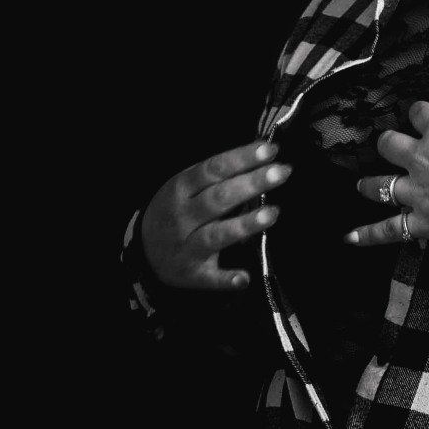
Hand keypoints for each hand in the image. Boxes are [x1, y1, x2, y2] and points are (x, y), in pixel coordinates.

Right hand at [141, 137, 289, 291]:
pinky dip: (227, 278)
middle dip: (251, 184)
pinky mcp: (193, 273)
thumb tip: (260, 157)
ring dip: (244, 225)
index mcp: (180, 188)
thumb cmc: (174, 211)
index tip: (269, 150)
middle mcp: (182, 216)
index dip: (242, 158)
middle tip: (282, 172)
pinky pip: (211, 277)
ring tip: (273, 213)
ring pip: (216, 235)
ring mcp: (186, 246)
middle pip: (218, 198)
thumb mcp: (184, 187)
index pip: (213, 169)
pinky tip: (245, 277)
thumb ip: (215, 175)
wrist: (145, 250)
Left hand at [347, 85, 428, 249]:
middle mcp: (421, 159)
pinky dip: (369, 234)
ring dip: (369, 184)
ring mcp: (417, 192)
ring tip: (361, 185)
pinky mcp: (421, 222)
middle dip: (388, 143)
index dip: (419, 113)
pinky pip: (389, 229)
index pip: (418, 112)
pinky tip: (350, 238)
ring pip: (380, 184)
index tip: (422, 115)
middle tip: (390, 146)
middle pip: (389, 144)